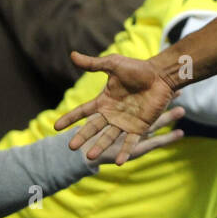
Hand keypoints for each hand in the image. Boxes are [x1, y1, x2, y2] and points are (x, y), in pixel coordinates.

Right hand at [55, 52, 177, 163]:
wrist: (161, 76)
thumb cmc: (138, 69)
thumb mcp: (113, 64)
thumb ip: (93, 64)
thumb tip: (72, 55)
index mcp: (104, 101)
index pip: (83, 111)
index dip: (70, 118)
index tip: (56, 127)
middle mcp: (112, 114)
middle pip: (93, 127)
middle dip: (82, 136)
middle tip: (71, 147)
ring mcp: (125, 122)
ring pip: (109, 137)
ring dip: (100, 146)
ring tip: (89, 156)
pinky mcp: (139, 127)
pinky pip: (130, 141)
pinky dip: (125, 151)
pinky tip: (120, 162)